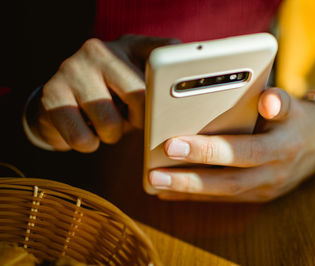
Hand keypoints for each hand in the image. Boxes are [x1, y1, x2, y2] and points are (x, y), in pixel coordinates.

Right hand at [31, 35, 177, 151]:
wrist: (59, 104)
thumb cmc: (111, 98)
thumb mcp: (136, 86)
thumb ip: (160, 90)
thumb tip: (189, 115)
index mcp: (131, 45)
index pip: (166, 52)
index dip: (176, 81)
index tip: (178, 103)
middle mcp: (102, 50)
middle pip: (141, 97)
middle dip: (140, 121)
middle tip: (132, 121)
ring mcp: (74, 68)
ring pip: (111, 124)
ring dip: (113, 136)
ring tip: (106, 124)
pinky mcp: (52, 94)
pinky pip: (84, 139)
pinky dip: (89, 144)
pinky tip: (87, 131)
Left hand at [149, 88, 314, 201]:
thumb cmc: (297, 121)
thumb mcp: (294, 106)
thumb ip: (279, 101)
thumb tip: (266, 100)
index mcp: (280, 149)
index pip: (242, 152)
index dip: (208, 151)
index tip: (173, 144)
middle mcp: (271, 174)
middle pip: (227, 182)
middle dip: (189, 179)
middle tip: (154, 173)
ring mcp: (262, 189)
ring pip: (222, 194)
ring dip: (186, 191)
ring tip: (155, 184)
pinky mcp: (254, 196)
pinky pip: (222, 198)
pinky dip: (194, 196)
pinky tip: (169, 193)